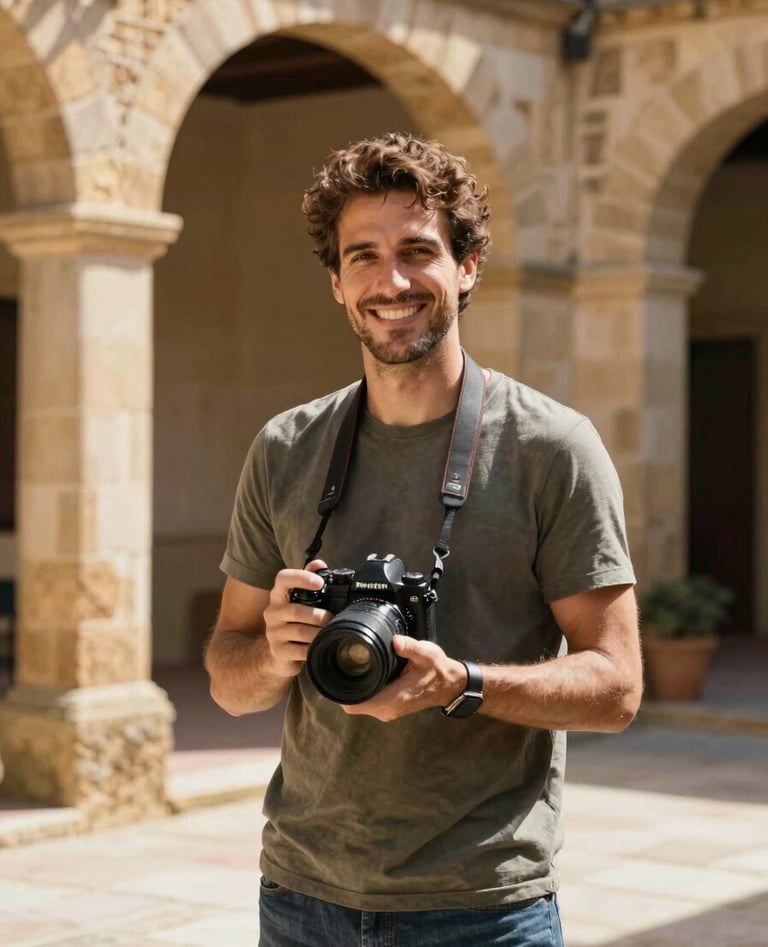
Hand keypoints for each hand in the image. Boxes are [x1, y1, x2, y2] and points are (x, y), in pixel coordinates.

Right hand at [263, 559, 330, 678]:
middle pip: (295, 610)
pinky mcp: (278, 652)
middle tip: (330, 618)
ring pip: (299, 631)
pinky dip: (313, 648)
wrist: (278, 653)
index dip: (301, 578)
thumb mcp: (299, 601)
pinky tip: (319, 646)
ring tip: (327, 632)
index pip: (283, 579)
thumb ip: (308, 580)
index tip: (320, 583)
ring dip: (318, 632)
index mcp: (278, 596)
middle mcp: (272, 612)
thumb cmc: (293, 622)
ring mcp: (273, 633)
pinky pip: (300, 650)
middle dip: (318, 615)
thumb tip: (319, 564)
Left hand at [341, 635, 467, 721]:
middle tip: (336, 668)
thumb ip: (410, 647)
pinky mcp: (390, 708)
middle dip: (341, 690)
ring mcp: (389, 711)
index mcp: (394, 698)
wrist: (450, 686)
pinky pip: (368, 704)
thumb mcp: (426, 653)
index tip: (333, 676)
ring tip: (346, 671)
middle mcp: (388, 709)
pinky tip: (361, 678)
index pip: (357, 704)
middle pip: (353, 706)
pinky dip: (360, 694)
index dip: (340, 693)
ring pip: (359, 706)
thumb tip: (396, 641)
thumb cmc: (438, 670)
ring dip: (351, 693)